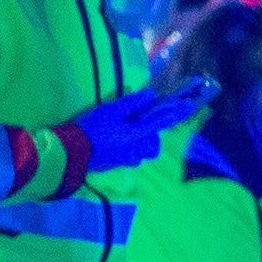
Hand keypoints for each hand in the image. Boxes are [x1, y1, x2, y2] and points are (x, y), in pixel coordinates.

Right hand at [78, 82, 211, 172]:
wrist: (72, 153)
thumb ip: (133, 103)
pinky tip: (114, 140)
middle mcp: (138, 149)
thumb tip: (151, 96)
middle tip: (138, 121)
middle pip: (154, 143)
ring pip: (143, 151)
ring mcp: (127, 159)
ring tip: (125, 131)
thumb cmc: (92, 128)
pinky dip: (128, 147)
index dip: (176, 113)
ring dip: (140, 142)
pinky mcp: (117, 164)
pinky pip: (131, 156)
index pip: (162, 121)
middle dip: (151, 133)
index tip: (189, 105)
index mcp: (139, 134)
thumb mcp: (112, 110)